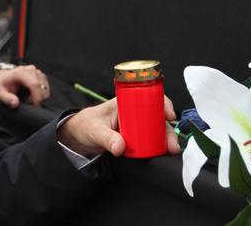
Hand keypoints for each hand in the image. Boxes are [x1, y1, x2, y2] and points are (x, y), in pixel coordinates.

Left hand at [0, 65, 49, 107]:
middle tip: (27, 102)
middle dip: (37, 98)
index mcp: (21, 72)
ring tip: (27, 97)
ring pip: (45, 88)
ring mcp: (37, 71)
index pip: (35, 84)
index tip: (35, 105)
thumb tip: (15, 103)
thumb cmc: (3, 85)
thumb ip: (6, 98)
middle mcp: (30, 69)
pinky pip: (45, 87)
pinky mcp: (40, 75)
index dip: (37, 96)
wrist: (4, 77)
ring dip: (39, 96)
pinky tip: (31, 94)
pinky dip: (40, 93)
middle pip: (41, 87)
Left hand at [57, 96, 180, 157]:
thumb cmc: (86, 125)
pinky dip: (158, 145)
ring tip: (170, 150)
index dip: (163, 104)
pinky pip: (150, 138)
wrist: (79, 135)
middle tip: (172, 144)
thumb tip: (120, 147)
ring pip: (156, 129)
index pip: (150, 97)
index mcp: (126, 102)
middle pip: (157, 116)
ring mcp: (135, 124)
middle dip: (168, 129)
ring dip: (165, 139)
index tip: (169, 116)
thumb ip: (107, 139)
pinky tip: (164, 152)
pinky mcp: (134, 136)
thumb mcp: (95, 131)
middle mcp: (134, 111)